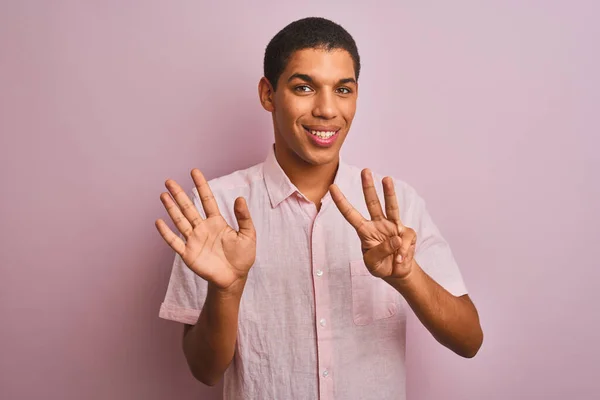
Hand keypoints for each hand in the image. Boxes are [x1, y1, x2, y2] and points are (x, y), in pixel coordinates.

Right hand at [155, 169, 256, 290]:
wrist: (235, 278)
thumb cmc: (242, 257)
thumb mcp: (248, 235)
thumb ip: (244, 217)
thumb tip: (240, 198)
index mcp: (217, 222)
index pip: (207, 200)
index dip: (201, 185)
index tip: (194, 171)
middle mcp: (203, 228)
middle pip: (189, 207)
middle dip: (179, 194)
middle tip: (170, 181)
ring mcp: (194, 240)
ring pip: (180, 221)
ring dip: (171, 208)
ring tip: (163, 195)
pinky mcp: (188, 254)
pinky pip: (175, 242)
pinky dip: (166, 233)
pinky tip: (159, 222)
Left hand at [329, 169, 416, 280]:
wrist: (397, 273)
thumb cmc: (381, 265)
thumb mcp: (373, 263)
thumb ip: (381, 251)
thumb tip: (396, 238)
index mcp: (364, 231)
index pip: (350, 214)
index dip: (341, 201)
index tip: (332, 187)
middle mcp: (378, 224)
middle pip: (372, 203)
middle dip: (368, 187)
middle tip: (365, 171)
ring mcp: (393, 226)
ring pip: (391, 206)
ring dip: (389, 192)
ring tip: (387, 179)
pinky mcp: (406, 233)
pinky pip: (405, 239)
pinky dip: (403, 251)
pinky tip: (400, 260)